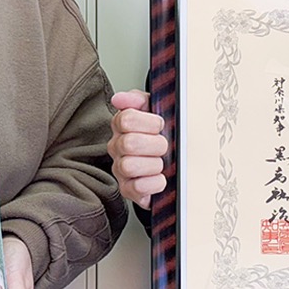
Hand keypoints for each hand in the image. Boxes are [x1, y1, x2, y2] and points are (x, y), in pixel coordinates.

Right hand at [107, 89, 167, 209]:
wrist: (171, 161)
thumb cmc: (159, 136)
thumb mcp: (153, 110)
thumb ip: (138, 100)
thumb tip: (119, 99)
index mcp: (122, 126)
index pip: (126, 119)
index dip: (149, 122)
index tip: (160, 125)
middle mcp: (117, 147)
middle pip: (129, 143)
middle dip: (155, 145)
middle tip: (164, 146)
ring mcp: (120, 169)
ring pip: (129, 166)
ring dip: (153, 165)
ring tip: (161, 163)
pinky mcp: (128, 190)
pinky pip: (137, 188)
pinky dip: (153, 184)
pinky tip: (160, 178)